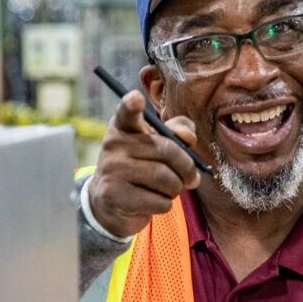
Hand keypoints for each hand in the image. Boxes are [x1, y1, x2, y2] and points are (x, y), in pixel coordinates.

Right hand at [88, 90, 200, 237]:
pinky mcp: (115, 195)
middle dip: (187, 168)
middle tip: (191, 177)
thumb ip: (177, 132)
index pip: (127, 113)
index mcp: (124, 127)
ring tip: (168, 188)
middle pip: (167, 151)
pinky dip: (165, 204)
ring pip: (166, 179)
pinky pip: (159, 201)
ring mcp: (112, 170)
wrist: (111, 202)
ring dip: (176, 188)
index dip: (131, 105)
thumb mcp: (157, 144)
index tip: (135, 97)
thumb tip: (188, 137)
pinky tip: (153, 201)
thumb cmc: (142, 166)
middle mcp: (113, 145)